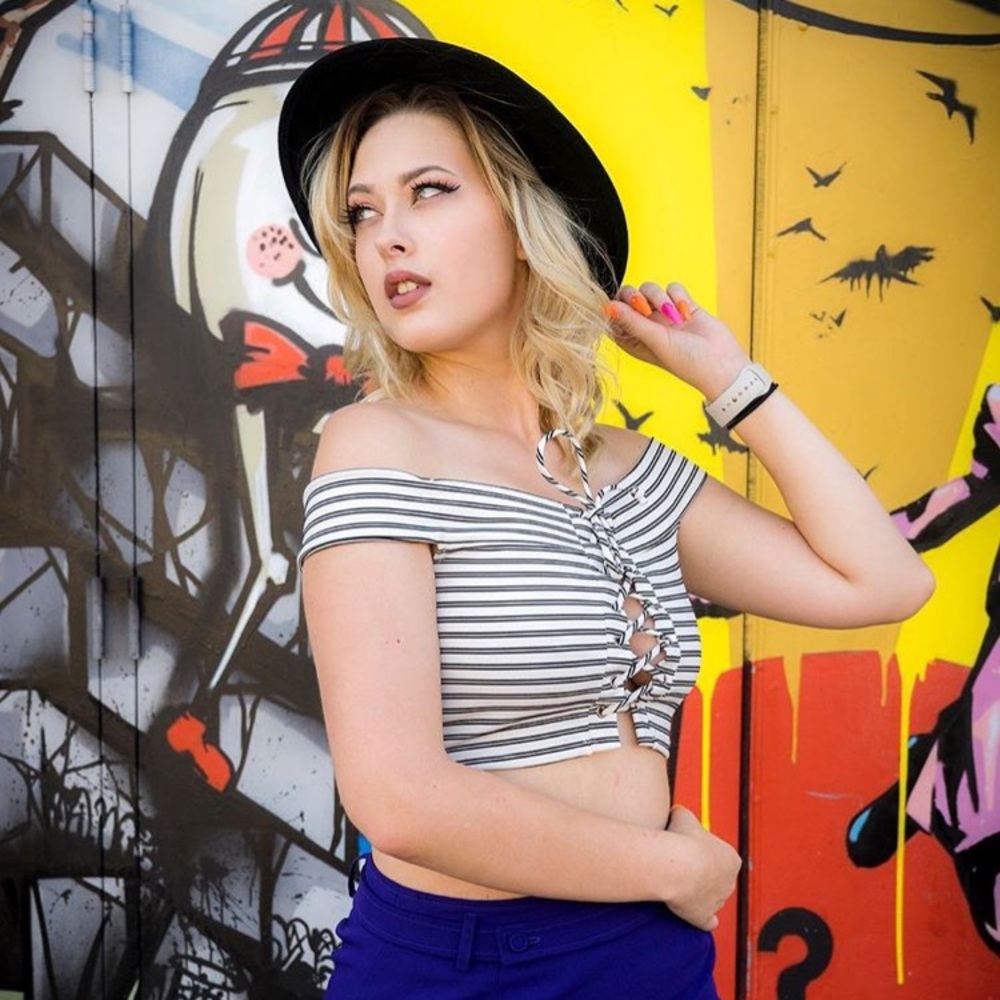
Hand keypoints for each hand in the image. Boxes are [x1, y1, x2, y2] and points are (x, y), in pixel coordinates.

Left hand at [607, 281, 749, 398]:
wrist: (722, 363)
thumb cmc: (687, 361)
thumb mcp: (656, 341)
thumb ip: (632, 322)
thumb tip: (607, 307)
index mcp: (633, 340)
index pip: (613, 317)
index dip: (614, 308)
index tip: (621, 308)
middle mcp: (646, 327)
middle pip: (628, 297)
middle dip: (635, 298)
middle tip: (644, 307)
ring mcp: (664, 315)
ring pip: (650, 289)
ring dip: (660, 298)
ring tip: (673, 317)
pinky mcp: (682, 305)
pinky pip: (673, 288)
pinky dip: (679, 297)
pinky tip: (686, 314)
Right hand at [662, 805, 741, 930]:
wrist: (674, 865)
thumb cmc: (681, 839)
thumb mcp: (682, 815)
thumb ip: (683, 814)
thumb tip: (676, 813)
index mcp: (732, 859)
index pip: (719, 854)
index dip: (701, 850)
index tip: (686, 846)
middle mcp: (730, 882)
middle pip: (716, 877)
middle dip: (701, 872)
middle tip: (679, 863)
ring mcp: (718, 902)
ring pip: (711, 898)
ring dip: (698, 892)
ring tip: (676, 881)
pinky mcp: (704, 917)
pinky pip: (707, 921)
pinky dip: (703, 919)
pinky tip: (694, 914)